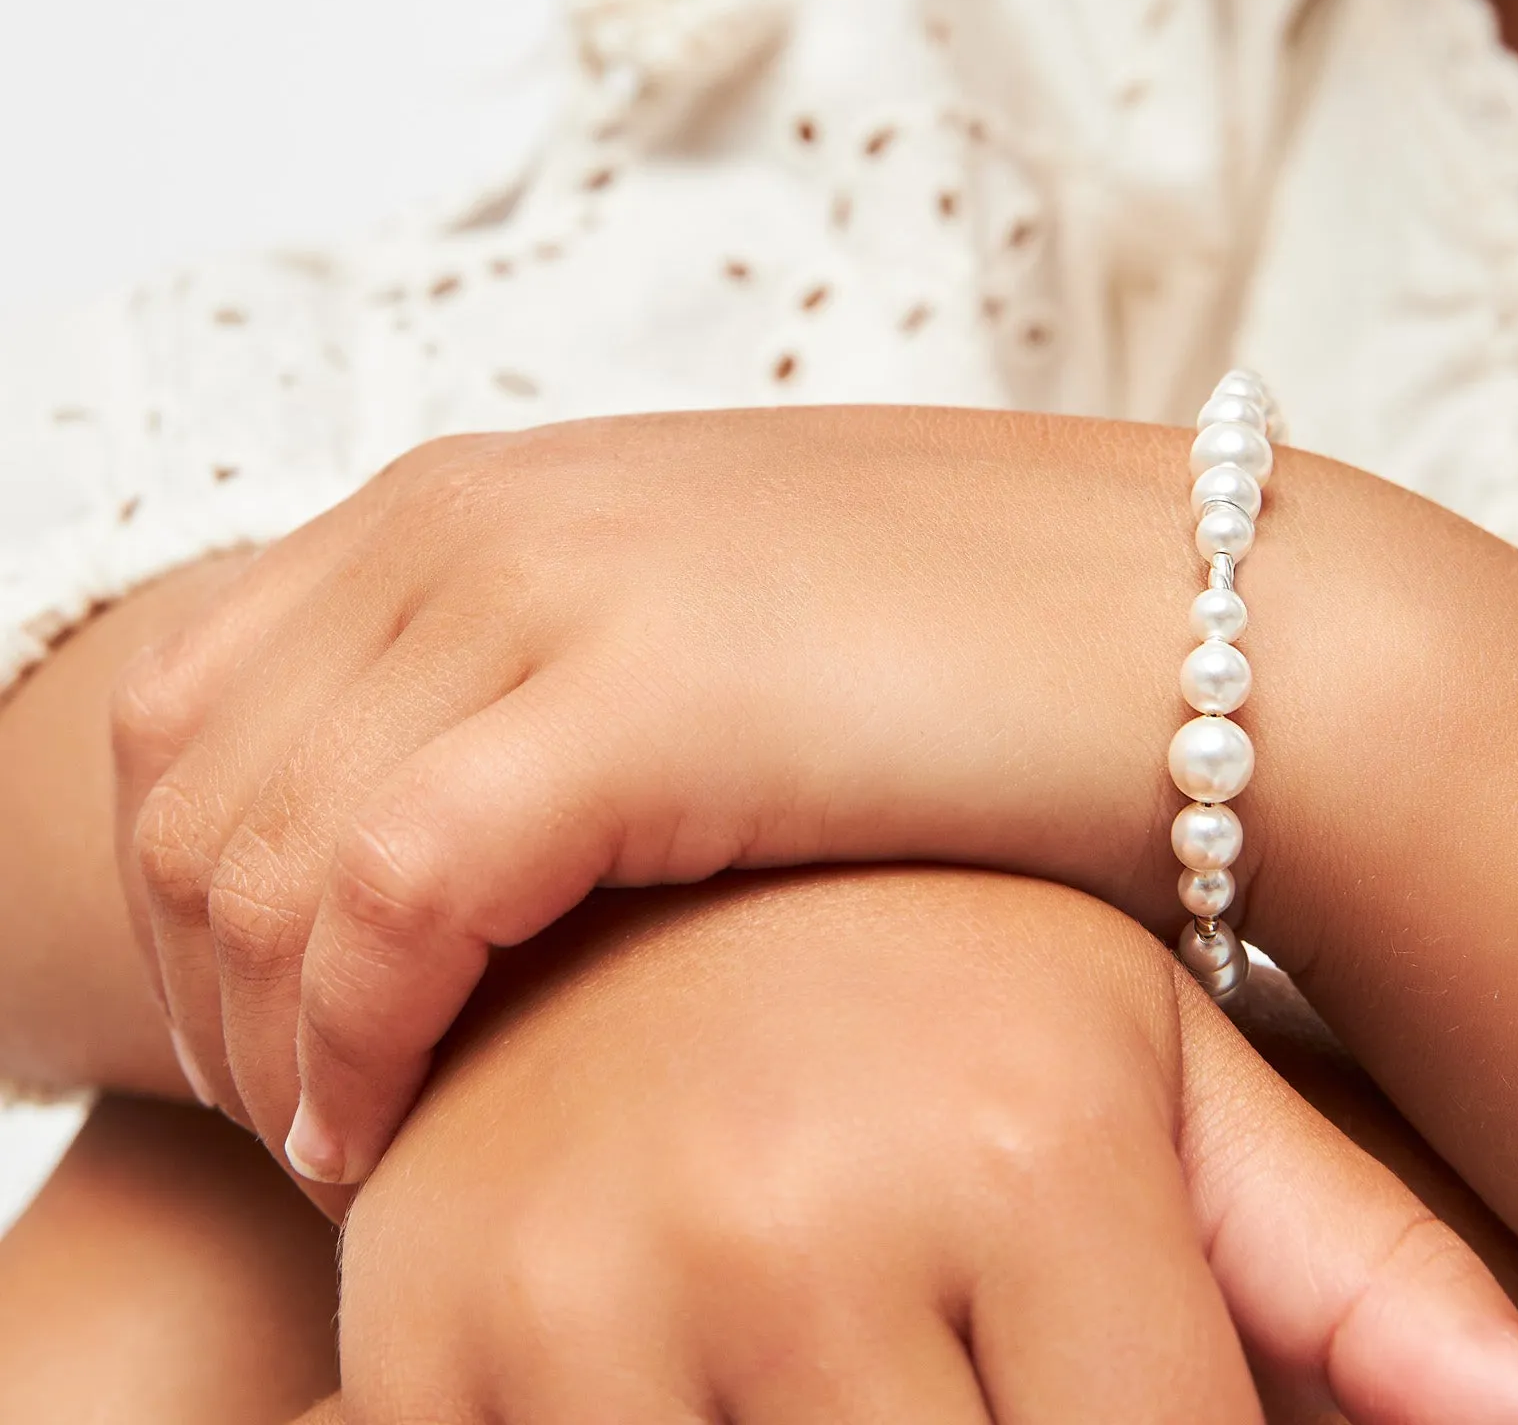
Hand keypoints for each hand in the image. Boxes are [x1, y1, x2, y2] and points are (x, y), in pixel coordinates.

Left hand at [112, 408, 1209, 1180]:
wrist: (1214, 631)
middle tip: (303, 1112)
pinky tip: (396, 1133)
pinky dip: (349, 1042)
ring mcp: (554, 588)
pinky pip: (376, 900)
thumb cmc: (977, 665)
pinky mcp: (640, 700)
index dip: (198, 888)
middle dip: (205, 976)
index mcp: (485, 490)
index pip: (196, 697)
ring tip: (356, 1141)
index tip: (277, 1027)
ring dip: (263, 1029)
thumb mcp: (703, 633)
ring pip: (250, 851)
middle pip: (190, 782)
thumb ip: (544, 682)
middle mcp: (485, 512)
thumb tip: (423, 826)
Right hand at [325, 868, 1517, 1423]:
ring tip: (919, 1349)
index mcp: (1027, 1146)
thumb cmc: (941, 974)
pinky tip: (764, 1369)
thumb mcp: (1159, 1083)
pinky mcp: (420, 1346)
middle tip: (997, 1361)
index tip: (1155, 1392)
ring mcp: (585, 1290)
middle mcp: (801, 1215)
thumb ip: (1369, 1283)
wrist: (632, 857)